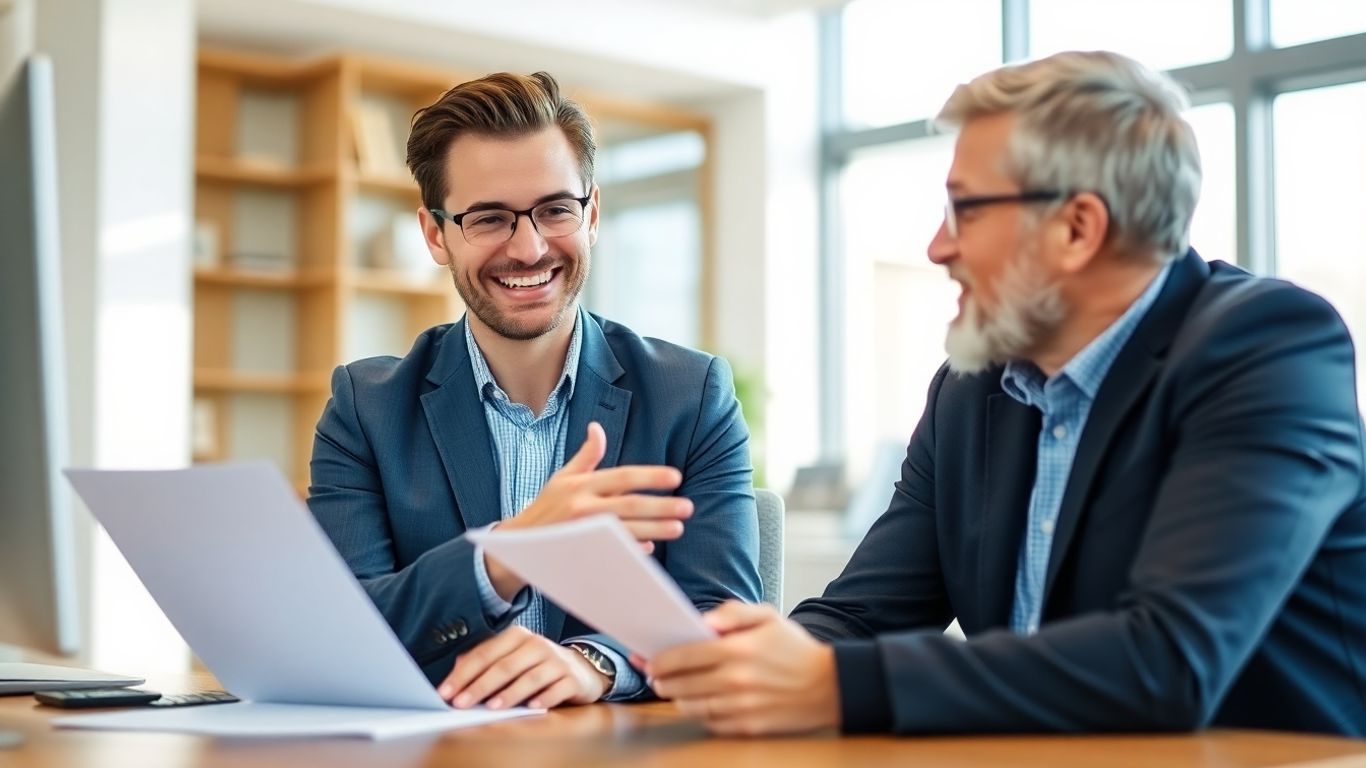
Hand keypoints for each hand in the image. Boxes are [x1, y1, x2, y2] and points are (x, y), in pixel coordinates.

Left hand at [438, 626, 610, 709]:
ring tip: (491, 707)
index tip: (446, 692)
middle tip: (461, 703)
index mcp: (517, 636)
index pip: (485, 654)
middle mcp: (536, 645)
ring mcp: (556, 661)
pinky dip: (544, 699)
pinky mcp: (572, 678)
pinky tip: (532, 708)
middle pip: (504, 666)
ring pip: (529, 678)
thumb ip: (484, 661)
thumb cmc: (537, 665)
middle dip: (480, 686)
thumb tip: (456, 671)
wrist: (581, 668)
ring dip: (509, 693)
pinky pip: (556, 689)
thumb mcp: (510, 657)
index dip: (463, 674)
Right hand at [484, 421, 691, 598]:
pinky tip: (650, 547)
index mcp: (581, 485)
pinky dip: (632, 550)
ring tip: (678, 528)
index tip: (675, 476)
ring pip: (626, 530)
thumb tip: (597, 428)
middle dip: (661, 506)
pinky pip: (613, 552)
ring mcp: (582, 532)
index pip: (623, 476)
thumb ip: (586, 456)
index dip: (651, 476)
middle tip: (687, 507)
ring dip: (654, 529)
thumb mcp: (563, 478)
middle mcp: (582, 507)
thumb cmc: (546, 507)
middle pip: (629, 505)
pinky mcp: (582, 553)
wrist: (518, 544)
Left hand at [643, 601, 840, 735]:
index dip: (660, 660)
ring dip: (678, 699)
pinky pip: (711, 723)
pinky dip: (701, 714)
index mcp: (738, 649)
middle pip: (682, 684)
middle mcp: (736, 679)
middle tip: (657, 678)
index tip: (652, 661)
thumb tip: (703, 620)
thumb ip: (733, 612)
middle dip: (663, 681)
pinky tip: (701, 704)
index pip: (684, 656)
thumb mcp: (769, 617)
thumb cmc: (795, 649)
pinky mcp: (748, 726)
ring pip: (692, 706)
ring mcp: (741, 706)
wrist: (830, 685)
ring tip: (675, 690)